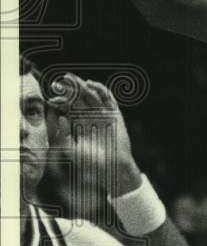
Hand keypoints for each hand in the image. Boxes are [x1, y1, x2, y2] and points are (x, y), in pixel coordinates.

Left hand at [48, 74, 141, 195]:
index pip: (69, 108)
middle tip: (58, 83)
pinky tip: (90, 84)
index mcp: (80, 123)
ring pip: (92, 95)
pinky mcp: (114, 113)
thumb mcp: (73, 150)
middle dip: (69, 90)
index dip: (60, 101)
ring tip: (72, 80)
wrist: (113, 165)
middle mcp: (91, 116)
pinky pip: (108, 97)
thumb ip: (65, 137)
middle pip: (79, 98)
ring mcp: (103, 113)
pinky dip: (101, 89)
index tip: (51, 98)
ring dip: (82, 86)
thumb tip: (61, 118)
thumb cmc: (92, 161)